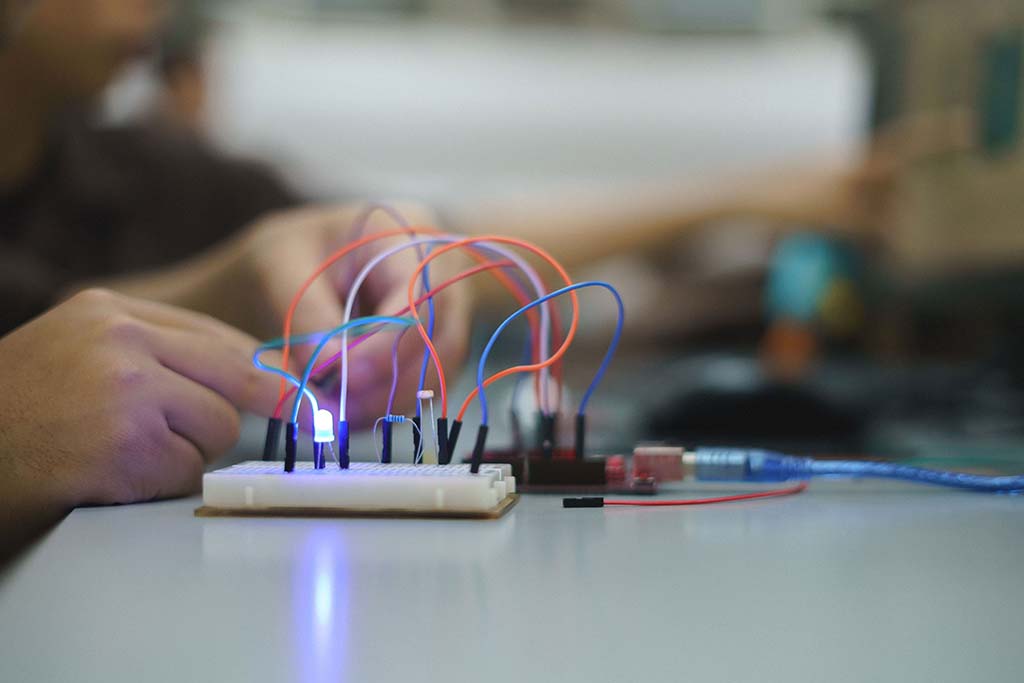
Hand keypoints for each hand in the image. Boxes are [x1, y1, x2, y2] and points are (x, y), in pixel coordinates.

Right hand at [0, 289, 283, 554]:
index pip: (218, 335)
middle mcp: (121, 339)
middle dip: (256, 408)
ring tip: (128, 452)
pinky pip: (188, 470)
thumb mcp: (78, 350)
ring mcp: (125, 389)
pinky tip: (115, 476)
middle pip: (236, 376)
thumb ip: (155, 352)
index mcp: (110, 309)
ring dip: (190, 452)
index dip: (262, 369)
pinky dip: (163, 483)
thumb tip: (254, 375)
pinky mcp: (126, 444)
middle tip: (297, 424)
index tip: (296, 392)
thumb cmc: (20, 412)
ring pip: (219, 427)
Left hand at [95, 204, 471, 425]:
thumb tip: (330, 369)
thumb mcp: (279, 268)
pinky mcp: (438, 348)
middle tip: (332, 410)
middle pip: (436, 341)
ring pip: (437, 372)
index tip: (341, 380)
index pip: (416, 297)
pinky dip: (389, 407)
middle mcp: (440, 270)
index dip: (384, 346)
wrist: (296, 265)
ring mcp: (446, 312)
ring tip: (334, 413)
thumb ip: (306, 315)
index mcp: (404, 232)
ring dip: (387, 403)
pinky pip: (427, 389)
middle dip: (384, 383)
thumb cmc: (286, 256)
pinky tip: (350, 409)